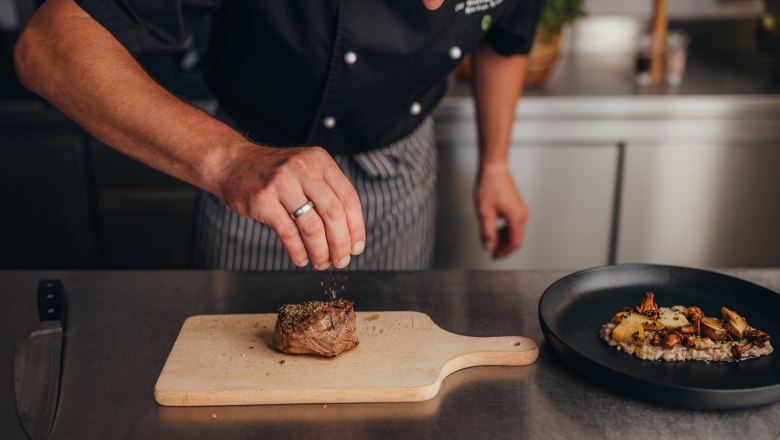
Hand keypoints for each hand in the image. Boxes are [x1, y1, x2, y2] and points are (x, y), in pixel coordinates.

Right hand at [213, 144, 364, 269]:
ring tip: (321, 263)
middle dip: (341, 244)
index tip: (357, 247)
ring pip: (312, 227)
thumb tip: (349, 234)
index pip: (349, 198)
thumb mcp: (306, 170)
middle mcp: (303, 168)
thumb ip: (327, 193)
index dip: (357, 227)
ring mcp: (282, 183)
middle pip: (334, 214)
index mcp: (320, 161)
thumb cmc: (274, 173)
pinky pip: (288, 233)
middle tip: (341, 261)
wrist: (233, 163)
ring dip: (321, 251)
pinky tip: (302, 259)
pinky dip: (299, 252)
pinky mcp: (263, 200)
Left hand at [474, 164, 528, 258]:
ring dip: (503, 238)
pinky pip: (513, 223)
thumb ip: (487, 233)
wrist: (493, 169)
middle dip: (503, 246)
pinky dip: (504, 229)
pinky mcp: (516, 206)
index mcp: (517, 217)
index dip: (504, 252)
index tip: (495, 256)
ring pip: (515, 231)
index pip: (515, 243)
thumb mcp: (485, 213)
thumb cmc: (490, 186)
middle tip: (491, 249)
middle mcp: (522, 214)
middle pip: (516, 238)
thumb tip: (489, 246)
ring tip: (491, 239)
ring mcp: (520, 210)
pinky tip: (495, 229)